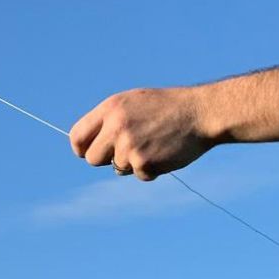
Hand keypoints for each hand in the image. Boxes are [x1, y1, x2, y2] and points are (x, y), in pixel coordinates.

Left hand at [69, 87, 215, 180]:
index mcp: (110, 108)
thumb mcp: (134, 103)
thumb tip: (88, 145)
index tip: (90, 152)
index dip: (82, 148)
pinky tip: (165, 151)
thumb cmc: (168, 108)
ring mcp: (129, 145)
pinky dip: (151, 169)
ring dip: (134, 162)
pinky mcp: (144, 162)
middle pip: (92, 159)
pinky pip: (139, 175)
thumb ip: (110, 121)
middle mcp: (116, 126)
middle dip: (107, 159)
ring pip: (118, 168)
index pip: (77, 136)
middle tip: (128, 150)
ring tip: (155, 143)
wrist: (201, 112)